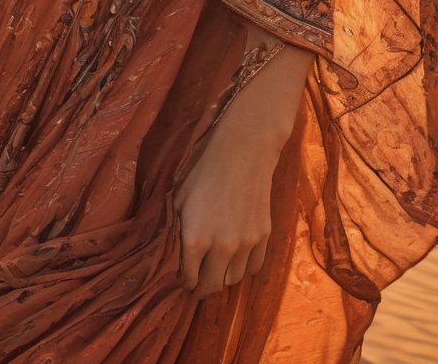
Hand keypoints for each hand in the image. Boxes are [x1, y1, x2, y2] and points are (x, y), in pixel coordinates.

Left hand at [171, 112, 284, 298]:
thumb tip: (173, 255)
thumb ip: (177, 231)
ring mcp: (246, 244)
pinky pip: (253, 268)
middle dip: (202, 287)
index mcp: (195, 239)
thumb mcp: (179, 199)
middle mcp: (222, 248)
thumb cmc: (203, 170)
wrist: (242, 151)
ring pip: (233, 280)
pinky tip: (236, 260)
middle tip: (198, 281)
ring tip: (216, 268)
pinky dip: (243, 269)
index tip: (183, 279)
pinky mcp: (263, 237)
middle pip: (212, 286)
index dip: (184, 281)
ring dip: (223, 277)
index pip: (189, 278)